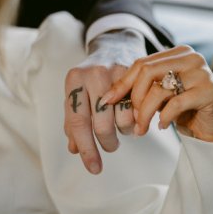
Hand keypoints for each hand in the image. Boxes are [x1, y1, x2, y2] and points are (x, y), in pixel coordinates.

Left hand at [64, 29, 144, 173]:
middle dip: (108, 143)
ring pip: (124, 119)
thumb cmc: (92, 79)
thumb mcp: (77, 96)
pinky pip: (138, 109)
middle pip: (102, 125)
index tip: (93, 168)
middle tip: (110, 146)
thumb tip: (74, 150)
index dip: (86, 150)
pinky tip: (132, 116)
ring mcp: (116, 72)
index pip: (78, 123)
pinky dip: (136, 120)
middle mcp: (93, 75)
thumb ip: (74, 123)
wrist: (114, 46)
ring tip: (120, 125)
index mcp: (73, 81)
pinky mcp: (136, 73)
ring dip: (123, 131)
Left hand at [101, 45, 212, 142]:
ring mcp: (201, 73)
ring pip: (159, 90)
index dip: (122, 83)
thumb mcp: (160, 96)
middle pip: (147, 72)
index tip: (108, 101)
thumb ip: (142, 89)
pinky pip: (176, 103)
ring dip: (146, 113)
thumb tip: (108, 96)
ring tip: (142, 128)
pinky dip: (165, 117)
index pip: (141, 63)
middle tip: (132, 119)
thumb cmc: (185, 109)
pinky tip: (162, 126)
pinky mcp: (209, 91)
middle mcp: (190, 58)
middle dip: (134, 99)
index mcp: (177, 53)